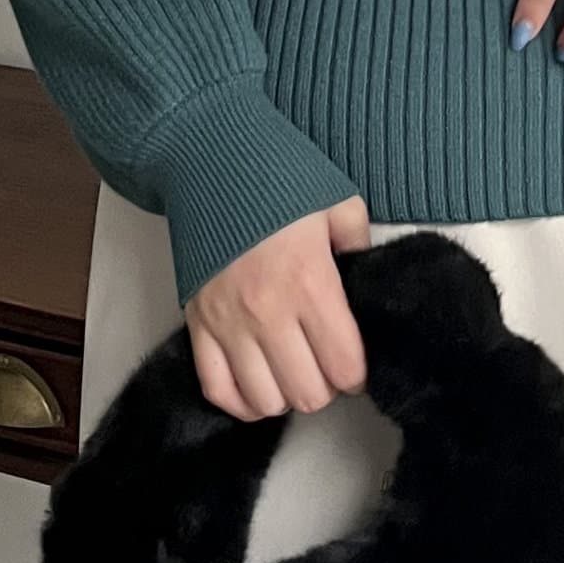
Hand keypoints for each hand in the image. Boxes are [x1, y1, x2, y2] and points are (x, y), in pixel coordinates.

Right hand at [184, 195, 371, 419]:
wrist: (210, 160)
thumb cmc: (278, 178)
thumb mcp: (338, 200)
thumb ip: (359, 243)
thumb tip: (366, 279)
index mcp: (311, 283)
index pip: (345, 367)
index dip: (358, 372)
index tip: (356, 359)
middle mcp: (269, 312)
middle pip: (308, 394)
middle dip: (326, 387)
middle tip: (326, 364)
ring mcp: (229, 323)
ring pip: (265, 401)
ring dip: (286, 395)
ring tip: (293, 371)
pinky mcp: (197, 324)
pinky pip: (217, 390)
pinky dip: (241, 401)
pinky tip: (258, 387)